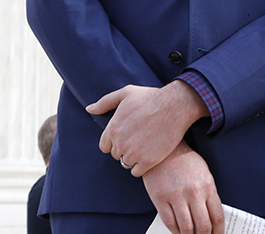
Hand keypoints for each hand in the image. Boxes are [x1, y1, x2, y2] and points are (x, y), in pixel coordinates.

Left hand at [86, 81, 207, 175]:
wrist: (175, 105)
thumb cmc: (151, 98)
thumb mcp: (125, 94)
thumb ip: (105, 102)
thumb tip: (89, 109)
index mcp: (112, 129)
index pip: (105, 146)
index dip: (115, 142)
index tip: (127, 136)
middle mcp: (120, 143)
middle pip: (116, 155)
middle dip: (125, 149)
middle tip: (139, 138)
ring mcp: (134, 153)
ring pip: (127, 164)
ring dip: (134, 158)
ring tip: (146, 145)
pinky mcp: (148, 161)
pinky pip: (137, 172)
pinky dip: (142, 166)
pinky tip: (150, 154)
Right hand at [143, 141, 223, 233]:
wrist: (164, 148)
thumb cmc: (185, 161)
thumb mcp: (204, 174)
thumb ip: (209, 195)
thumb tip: (212, 218)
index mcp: (207, 185)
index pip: (217, 216)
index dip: (218, 232)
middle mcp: (193, 192)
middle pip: (203, 226)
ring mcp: (176, 196)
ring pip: (186, 228)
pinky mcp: (160, 198)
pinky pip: (169, 222)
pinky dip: (174, 231)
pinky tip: (178, 232)